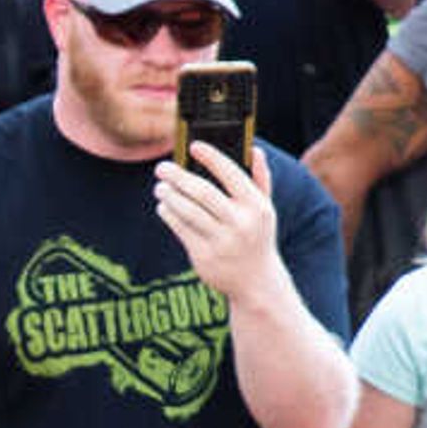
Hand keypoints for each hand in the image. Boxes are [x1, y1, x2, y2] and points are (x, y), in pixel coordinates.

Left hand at [152, 138, 281, 297]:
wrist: (257, 282)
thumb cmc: (257, 236)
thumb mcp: (266, 209)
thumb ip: (261, 178)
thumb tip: (255, 148)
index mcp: (256, 206)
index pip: (231, 174)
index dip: (211, 157)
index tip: (193, 146)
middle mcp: (241, 223)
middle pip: (203, 192)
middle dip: (178, 177)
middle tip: (162, 168)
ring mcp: (222, 242)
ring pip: (188, 211)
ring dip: (170, 196)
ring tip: (160, 187)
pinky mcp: (204, 257)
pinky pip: (181, 230)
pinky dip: (169, 215)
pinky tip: (164, 206)